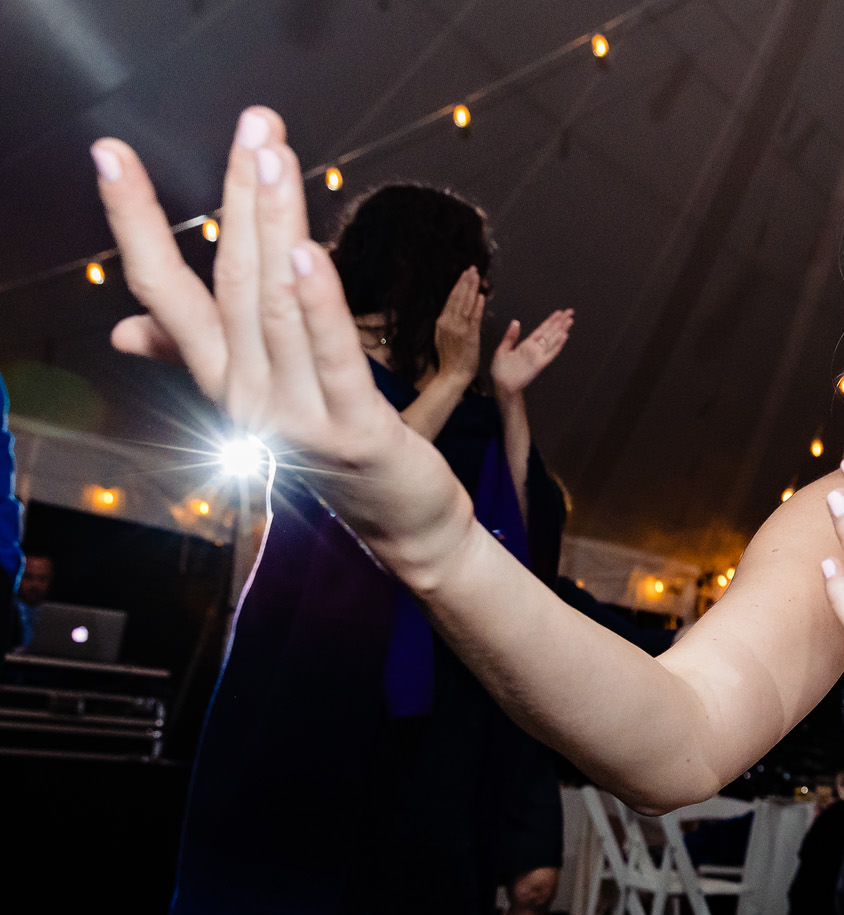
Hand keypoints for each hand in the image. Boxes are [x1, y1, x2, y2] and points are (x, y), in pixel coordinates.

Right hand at [93, 110, 458, 563]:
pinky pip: (333, 358)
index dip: (135, 223)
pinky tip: (308, 249)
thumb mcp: (264, 397)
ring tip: (273, 159)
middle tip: (252, 127)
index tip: (111, 156)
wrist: (402, 526)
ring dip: (275, 227)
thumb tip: (125, 329)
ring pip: (276, 307)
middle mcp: (247, 398)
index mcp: (223, 381)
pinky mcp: (352, 433)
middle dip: (238, 198)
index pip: (165, 291)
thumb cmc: (336, 448)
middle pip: (232, 281)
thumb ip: (197, 356)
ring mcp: (295, 419)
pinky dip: (318, 302)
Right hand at [432, 267, 485, 385]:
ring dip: (471, 289)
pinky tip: (481, 296)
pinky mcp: (468, 337)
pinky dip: (477, 306)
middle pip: (457, 298)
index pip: (451, 299)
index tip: (464, 274)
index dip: (459, 286)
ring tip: (477, 276)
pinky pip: (473, 318)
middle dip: (465, 282)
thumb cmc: (451, 359)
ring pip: (465, 304)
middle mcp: (448, 323)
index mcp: (442, 322)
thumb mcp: (444, 337)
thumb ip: (449, 324)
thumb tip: (453, 312)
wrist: (452, 376)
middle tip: (472, 269)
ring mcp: (458, 329)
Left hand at [490, 308, 573, 399]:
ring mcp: (538, 356)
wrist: (502, 385)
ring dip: (561, 330)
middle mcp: (535, 349)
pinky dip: (558, 345)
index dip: (550, 321)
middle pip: (550, 332)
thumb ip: (510, 336)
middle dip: (560, 322)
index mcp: (526, 344)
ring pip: (553, 340)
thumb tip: (516, 322)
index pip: (542, 329)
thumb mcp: (503, 349)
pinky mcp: (539, 364)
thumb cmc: (501, 370)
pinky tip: (564, 336)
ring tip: (570, 320)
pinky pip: (551, 353)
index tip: (558, 313)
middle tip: (570, 312)